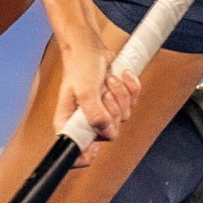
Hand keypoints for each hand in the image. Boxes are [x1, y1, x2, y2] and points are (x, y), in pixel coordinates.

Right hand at [55, 18, 137, 145]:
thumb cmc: (80, 66)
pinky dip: (130, 87)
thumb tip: (105, 130)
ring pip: (124, 117)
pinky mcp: (117, 103)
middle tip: (102, 94)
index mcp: (70, 124)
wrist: (91, 48)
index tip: (95, 145)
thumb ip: (93, 113)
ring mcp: (104, 114)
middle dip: (111, 110)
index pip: (76, 153)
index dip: (86, 155)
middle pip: (109, 134)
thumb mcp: (84, 90)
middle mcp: (86, 122)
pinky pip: (133, 102)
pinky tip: (119, 76)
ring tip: (107, 81)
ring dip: (120, 94)